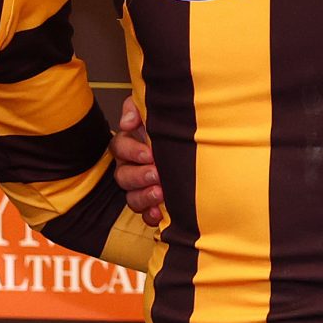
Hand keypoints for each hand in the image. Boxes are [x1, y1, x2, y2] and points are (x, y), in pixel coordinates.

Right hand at [113, 100, 162, 224]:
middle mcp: (131, 168)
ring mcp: (141, 188)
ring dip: (144, 197)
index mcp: (130, 145)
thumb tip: (127, 122)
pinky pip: (146, 214)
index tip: (149, 153)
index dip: (131, 151)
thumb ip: (136, 108)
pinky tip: (160, 213)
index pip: (119, 147)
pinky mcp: (153, 204)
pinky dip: (151, 215)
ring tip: (160, 193)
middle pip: (123, 176)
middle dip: (139, 176)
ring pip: (131, 197)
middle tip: (156, 174)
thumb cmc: (174, 128)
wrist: (202, 146)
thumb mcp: (155, 110)